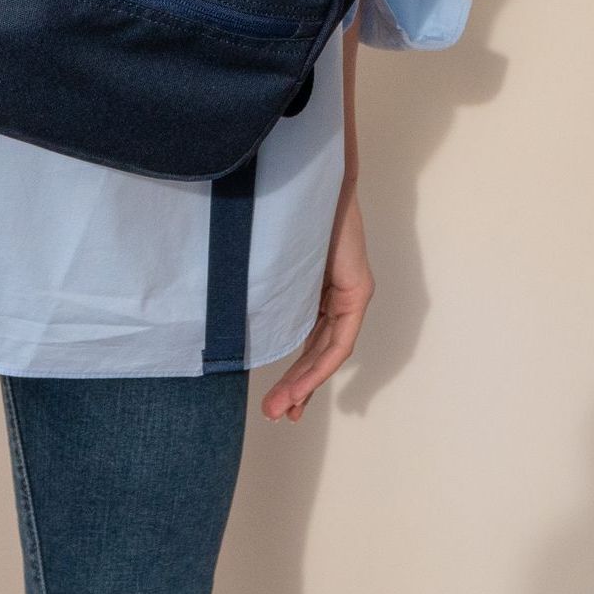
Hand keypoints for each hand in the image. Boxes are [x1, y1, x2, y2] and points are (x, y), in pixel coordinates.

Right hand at [261, 183, 371, 421]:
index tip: (278, 400)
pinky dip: (320, 364)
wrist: (316, 179)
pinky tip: (302, 383)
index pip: (308, 339)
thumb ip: (269, 286)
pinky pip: (339, 339)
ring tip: (283, 410)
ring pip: (328, 353)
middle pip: (318, 351)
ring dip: (305, 384)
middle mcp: (339, 295)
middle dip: (297, 386)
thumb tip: (235, 303)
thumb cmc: (288, 209)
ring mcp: (351, 295)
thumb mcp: (275, 259)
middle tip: (277, 414)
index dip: (295, 372)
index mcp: (320, 288)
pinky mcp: (358, 292)